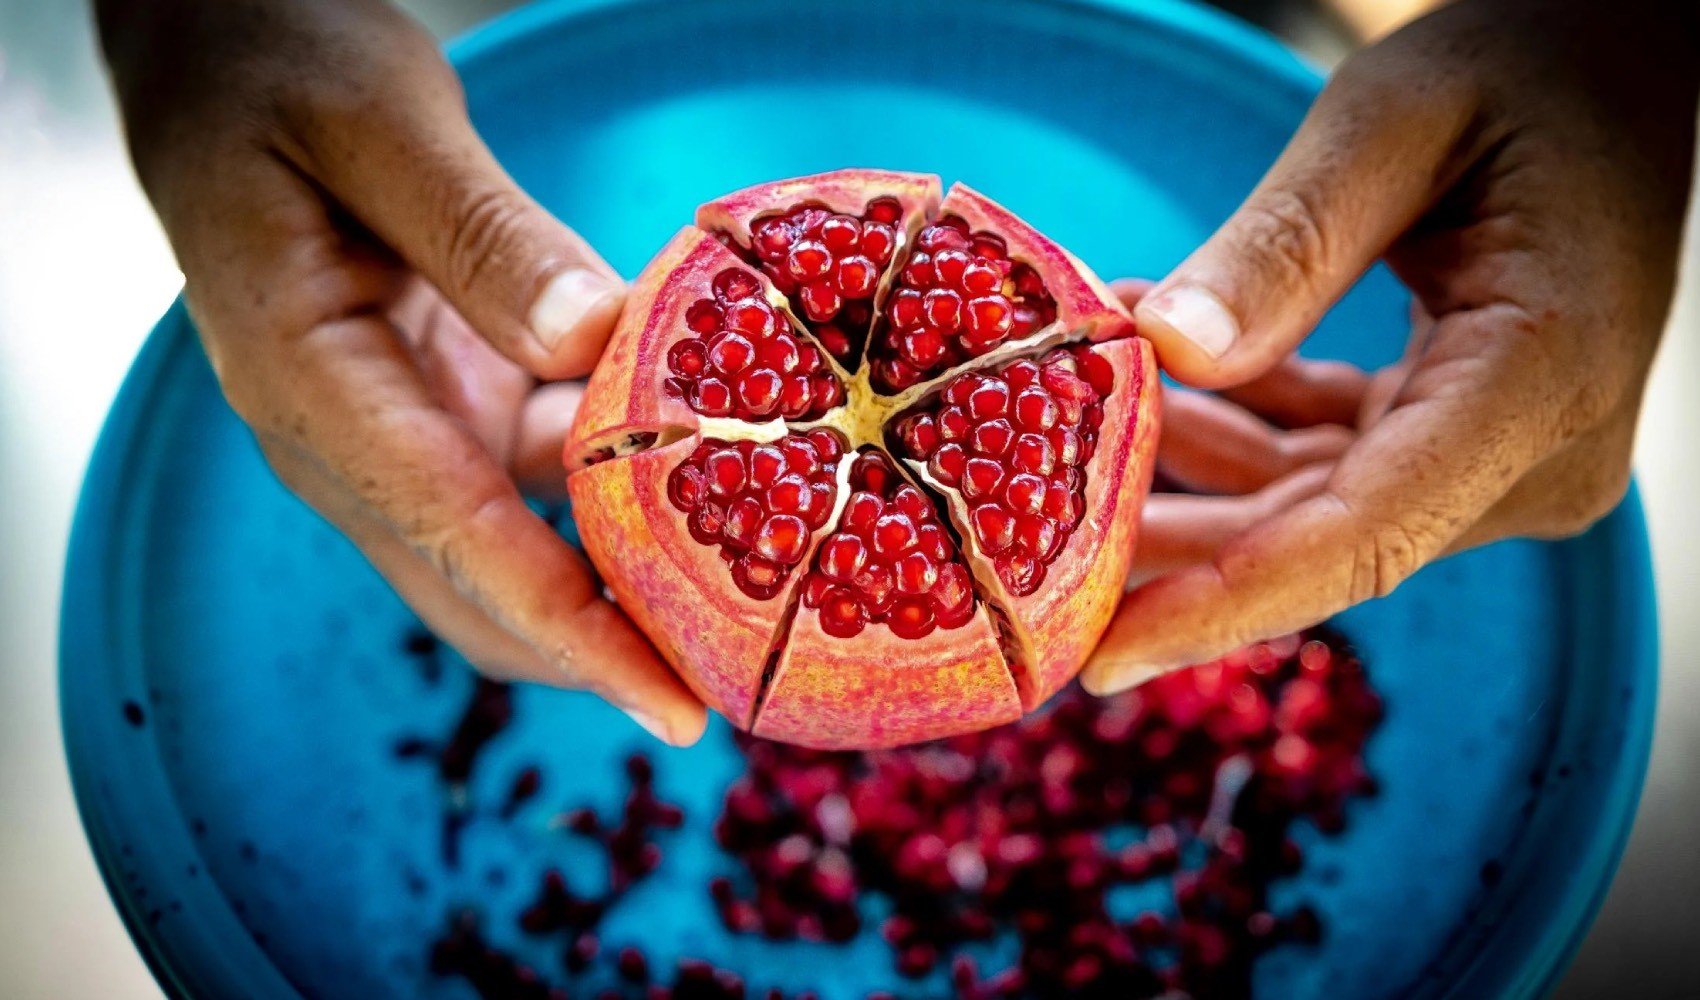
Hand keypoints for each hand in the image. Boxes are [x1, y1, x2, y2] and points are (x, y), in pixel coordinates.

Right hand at [98, 0, 707, 743]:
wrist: (219, 58)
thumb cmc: (275, 70)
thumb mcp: (378, 122)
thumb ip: (481, 237)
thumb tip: (598, 340)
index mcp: (309, 384)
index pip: (454, 537)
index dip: (572, 633)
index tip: (674, 707)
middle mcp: (347, 435)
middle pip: (483, 586)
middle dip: (606, 648)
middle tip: (743, 673)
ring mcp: (397, 425)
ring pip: (521, 542)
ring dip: (624, 572)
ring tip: (755, 589)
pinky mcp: (445, 399)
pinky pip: (541, 470)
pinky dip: (621, 477)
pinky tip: (715, 459)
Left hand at [1084, 0, 1696, 692]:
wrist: (1630, 69)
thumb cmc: (1534, 68)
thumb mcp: (1397, 122)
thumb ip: (1287, 243)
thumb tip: (1168, 353)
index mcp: (1538, 379)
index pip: (1366, 537)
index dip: (1224, 605)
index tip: (1104, 656)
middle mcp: (1535, 452)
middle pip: (1320, 540)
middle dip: (1169, 546)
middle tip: (1025, 551)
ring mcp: (1504, 454)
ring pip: (1309, 506)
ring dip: (1186, 470)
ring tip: (1063, 425)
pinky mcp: (1466, 435)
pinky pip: (1329, 458)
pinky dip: (1237, 419)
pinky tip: (1149, 374)